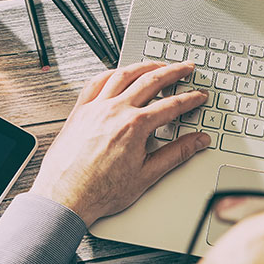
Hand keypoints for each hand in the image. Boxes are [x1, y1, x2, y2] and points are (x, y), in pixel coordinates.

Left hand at [30, 61, 209, 225]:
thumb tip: (198, 142)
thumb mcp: (147, 175)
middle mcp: (115, 110)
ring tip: (158, 65)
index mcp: (134, 126)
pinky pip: (96, 82)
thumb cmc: (100, 191)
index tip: (199, 95)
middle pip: (151, 80)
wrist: (64, 198)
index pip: (171, 105)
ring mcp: (95, 107)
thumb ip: (177, 154)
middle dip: (173, 72)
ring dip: (144, 66)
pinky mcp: (80, 111)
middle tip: (186, 67)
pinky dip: (112, 73)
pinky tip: (119, 73)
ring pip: (124, 74)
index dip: (190, 99)